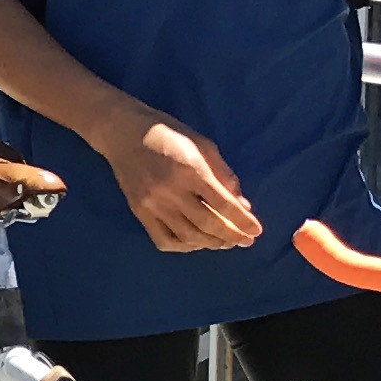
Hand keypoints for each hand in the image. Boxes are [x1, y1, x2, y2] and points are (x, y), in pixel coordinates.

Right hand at [98, 103, 262, 253]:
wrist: (124, 133)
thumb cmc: (169, 134)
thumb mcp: (203, 145)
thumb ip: (224, 175)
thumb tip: (242, 205)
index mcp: (191, 170)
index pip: (223, 204)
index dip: (243, 221)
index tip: (257, 231)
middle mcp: (171, 190)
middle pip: (208, 224)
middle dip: (232, 236)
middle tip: (246, 241)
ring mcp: (153, 204)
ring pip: (188, 236)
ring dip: (212, 244)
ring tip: (225, 243)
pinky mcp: (139, 212)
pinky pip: (164, 239)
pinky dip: (184, 246)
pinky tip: (196, 242)